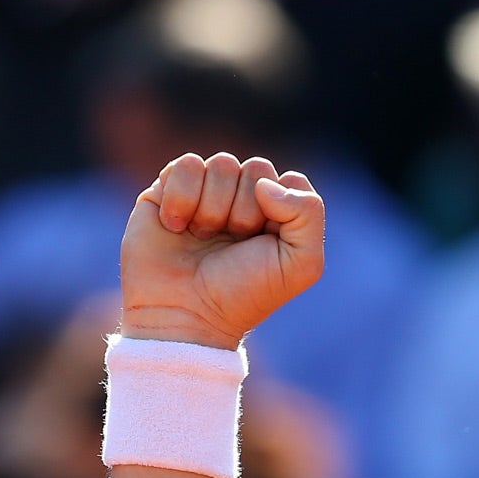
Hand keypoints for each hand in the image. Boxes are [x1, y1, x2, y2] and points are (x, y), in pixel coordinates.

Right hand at [120, 153, 325, 350]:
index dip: (282, 208)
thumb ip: (309, 214)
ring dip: (214, 207)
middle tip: (233, 242)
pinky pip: (186, 165)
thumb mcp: (301, 264)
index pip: (291, 180)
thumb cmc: (244, 293)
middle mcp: (243, 200)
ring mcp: (206, 193)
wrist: (184, 314)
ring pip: (222, 163)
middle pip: (257, 168)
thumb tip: (265, 182)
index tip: (266, 242)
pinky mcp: (169, 190)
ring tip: (203, 237)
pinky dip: (182, 197)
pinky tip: (177, 227)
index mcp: (278, 216)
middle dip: (247, 210)